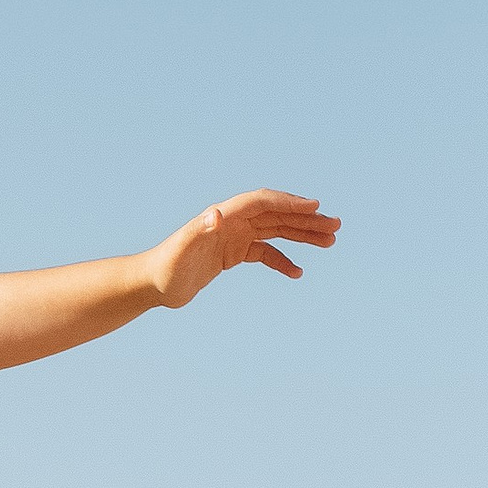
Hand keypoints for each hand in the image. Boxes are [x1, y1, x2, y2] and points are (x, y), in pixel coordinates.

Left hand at [150, 190, 340, 311]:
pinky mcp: (233, 254)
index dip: (289, 202)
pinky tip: (297, 272)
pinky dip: (282, 260)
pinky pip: (265, 253)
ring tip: (330, 242)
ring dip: (303, 235)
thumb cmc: (165, 268)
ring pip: (276, 231)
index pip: (263, 202)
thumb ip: (198, 230)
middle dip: (306, 219)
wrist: (151, 284)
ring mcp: (234, 237)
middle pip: (276, 215)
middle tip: (336, 225)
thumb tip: (216, 214)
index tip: (316, 207)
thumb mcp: (181, 250)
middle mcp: (231, 221)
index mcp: (223, 215)